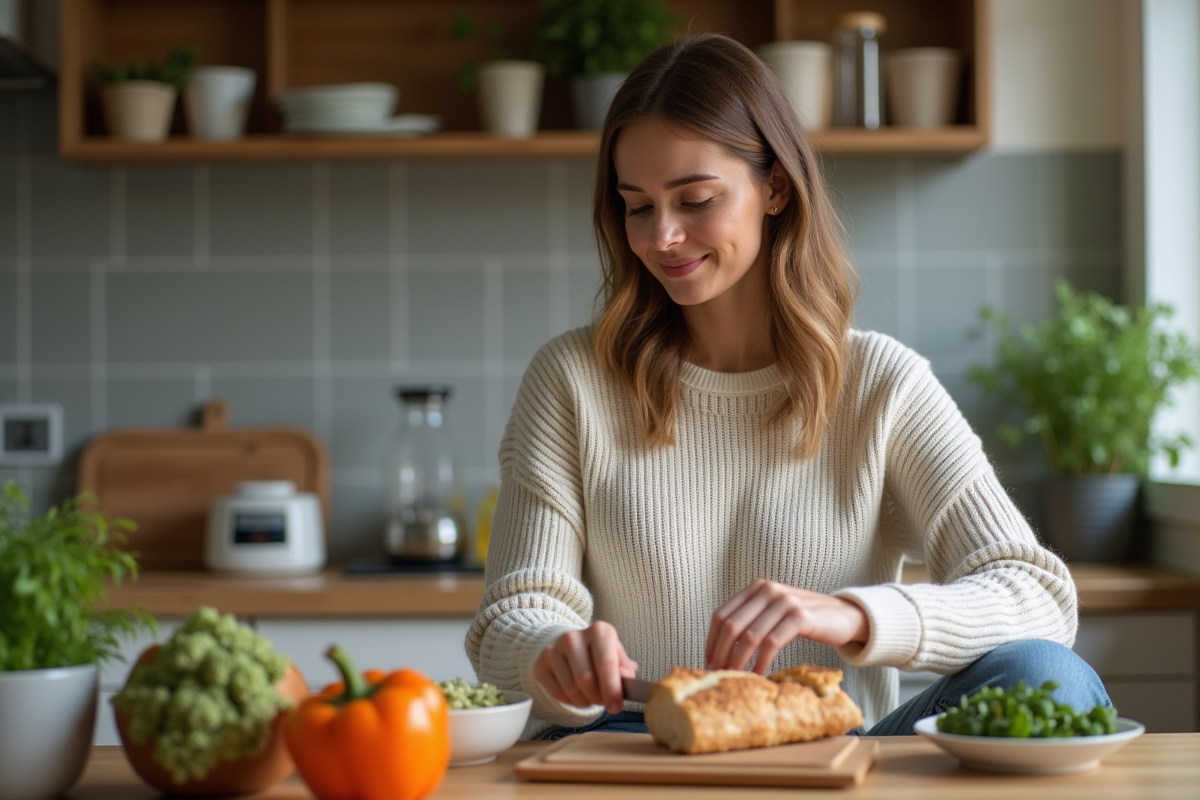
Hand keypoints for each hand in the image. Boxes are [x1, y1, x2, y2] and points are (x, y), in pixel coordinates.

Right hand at [534, 621, 638, 713]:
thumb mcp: (617, 657)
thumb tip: (626, 678)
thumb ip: (625, 669)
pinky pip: (557, 694)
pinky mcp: (540, 664)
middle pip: (585, 680)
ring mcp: (553, 649)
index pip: (605, 663)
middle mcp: (573, 636)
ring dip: (584, 702)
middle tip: (603, 701)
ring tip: (590, 697)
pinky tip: (575, 694)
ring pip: (571, 690)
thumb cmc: (599, 654)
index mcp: (599, 631)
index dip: (612, 689)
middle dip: (597, 698)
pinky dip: (570, 701)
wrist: (570, 647)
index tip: (616, 707)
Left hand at [705, 579, 869, 672]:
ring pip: (750, 636)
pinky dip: (761, 661)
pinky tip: (758, 674)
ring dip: (738, 660)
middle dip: (721, 653)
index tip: (708, 662)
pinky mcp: (800, 617)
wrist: (845, 615)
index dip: (711, 641)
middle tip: (717, 674)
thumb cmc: (805, 619)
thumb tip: (722, 651)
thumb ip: (752, 621)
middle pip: (732, 626)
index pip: (721, 615)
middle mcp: (767, 590)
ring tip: (734, 677)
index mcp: (756, 588)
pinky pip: (772, 642)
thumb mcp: (774, 613)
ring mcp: (784, 601)